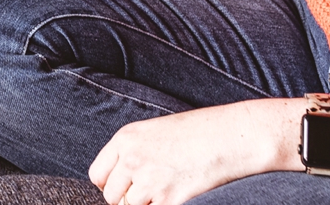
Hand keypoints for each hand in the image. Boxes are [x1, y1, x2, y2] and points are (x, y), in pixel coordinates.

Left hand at [88, 101, 294, 204]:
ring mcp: (150, 181)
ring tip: (167, 192)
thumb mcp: (156, 133)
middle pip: (112, 197)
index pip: (98, 175)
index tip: (124, 188)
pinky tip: (179, 196)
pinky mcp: (170, 199)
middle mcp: (133, 159)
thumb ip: (133, 153)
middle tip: (149, 194)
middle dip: (127, 200)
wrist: (231, 136)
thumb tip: (123, 181)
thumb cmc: (199, 132)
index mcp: (126, 139)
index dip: (111, 185)